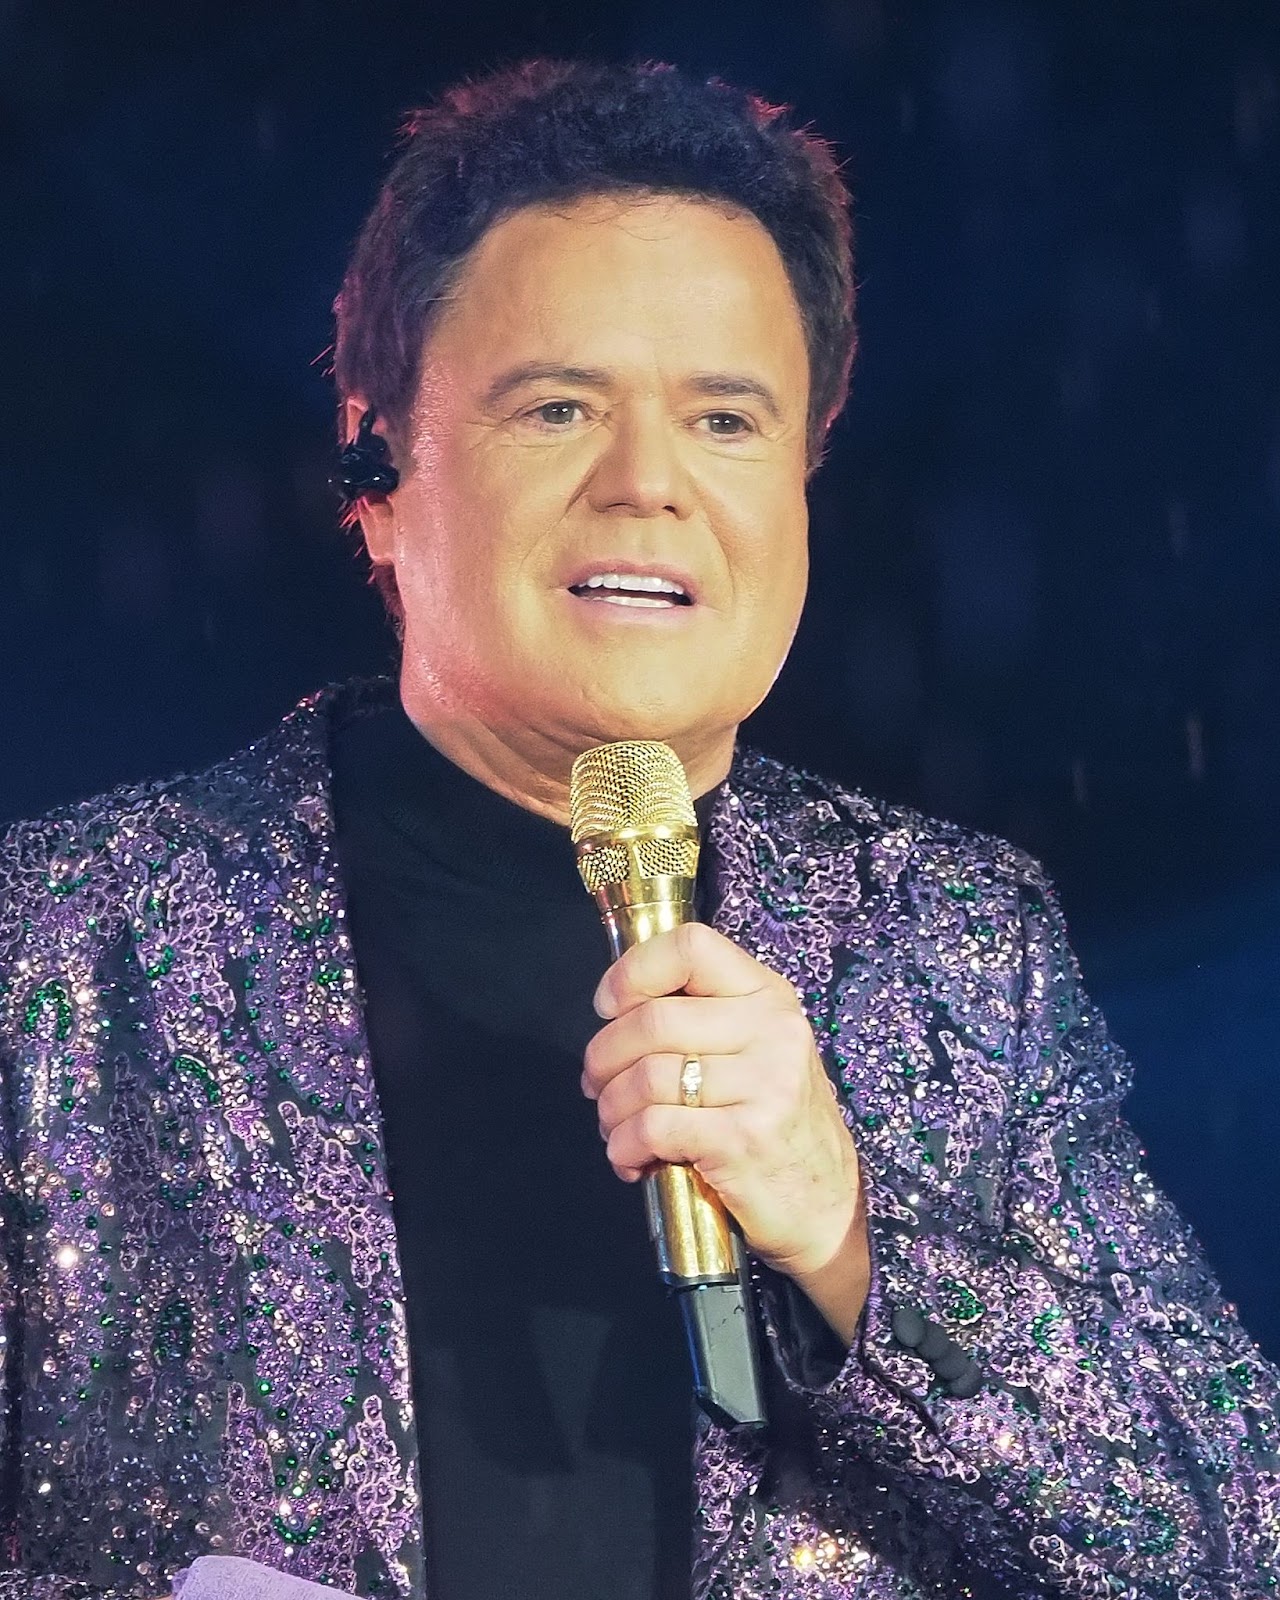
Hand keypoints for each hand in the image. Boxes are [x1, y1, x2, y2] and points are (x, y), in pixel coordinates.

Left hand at [582, 923, 869, 1339]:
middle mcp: (773, 1030)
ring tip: (615, 1127)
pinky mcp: (745, 1138)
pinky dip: (624, 1145)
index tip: (609, 1005)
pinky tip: (629, 1158)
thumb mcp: (757, 1051)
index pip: (691, 946)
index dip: (634, 970)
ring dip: (612, 1108)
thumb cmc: (777, 1125)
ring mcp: (764, 1084)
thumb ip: (703, 1018)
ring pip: (646, 1076)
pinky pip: (654, 1126)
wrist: (828, 1206)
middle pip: (652, 1019)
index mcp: (768, 996)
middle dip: (604, 1056)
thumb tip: (617, 1008)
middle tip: (597, 1084)